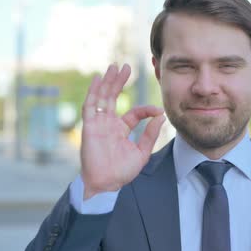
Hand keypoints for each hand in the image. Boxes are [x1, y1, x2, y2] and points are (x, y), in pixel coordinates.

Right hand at [80, 63, 165, 199]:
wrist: (106, 184)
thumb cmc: (121, 172)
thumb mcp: (142, 152)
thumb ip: (150, 134)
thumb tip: (161, 117)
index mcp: (121, 129)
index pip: (134, 113)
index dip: (146, 110)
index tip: (159, 111)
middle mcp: (109, 124)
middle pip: (114, 98)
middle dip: (119, 82)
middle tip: (127, 67)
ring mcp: (98, 124)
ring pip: (102, 97)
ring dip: (108, 82)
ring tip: (114, 67)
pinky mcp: (89, 126)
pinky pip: (90, 106)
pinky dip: (94, 92)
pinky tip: (99, 79)